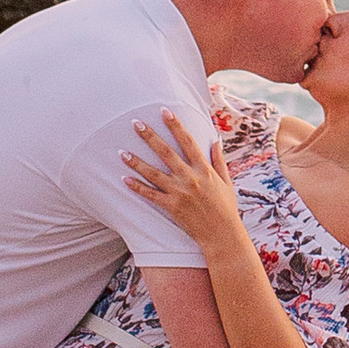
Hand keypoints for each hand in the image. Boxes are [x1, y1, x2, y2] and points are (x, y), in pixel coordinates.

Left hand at [123, 112, 246, 248]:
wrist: (223, 236)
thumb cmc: (226, 209)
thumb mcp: (227, 182)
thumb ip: (219, 160)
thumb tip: (215, 140)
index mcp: (204, 169)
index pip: (188, 141)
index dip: (175, 125)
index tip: (164, 111)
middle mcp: (190, 178)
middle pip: (166, 152)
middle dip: (150, 136)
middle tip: (135, 123)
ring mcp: (180, 192)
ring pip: (153, 173)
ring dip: (136, 162)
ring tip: (121, 152)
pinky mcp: (172, 207)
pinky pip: (151, 195)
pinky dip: (137, 187)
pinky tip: (125, 179)